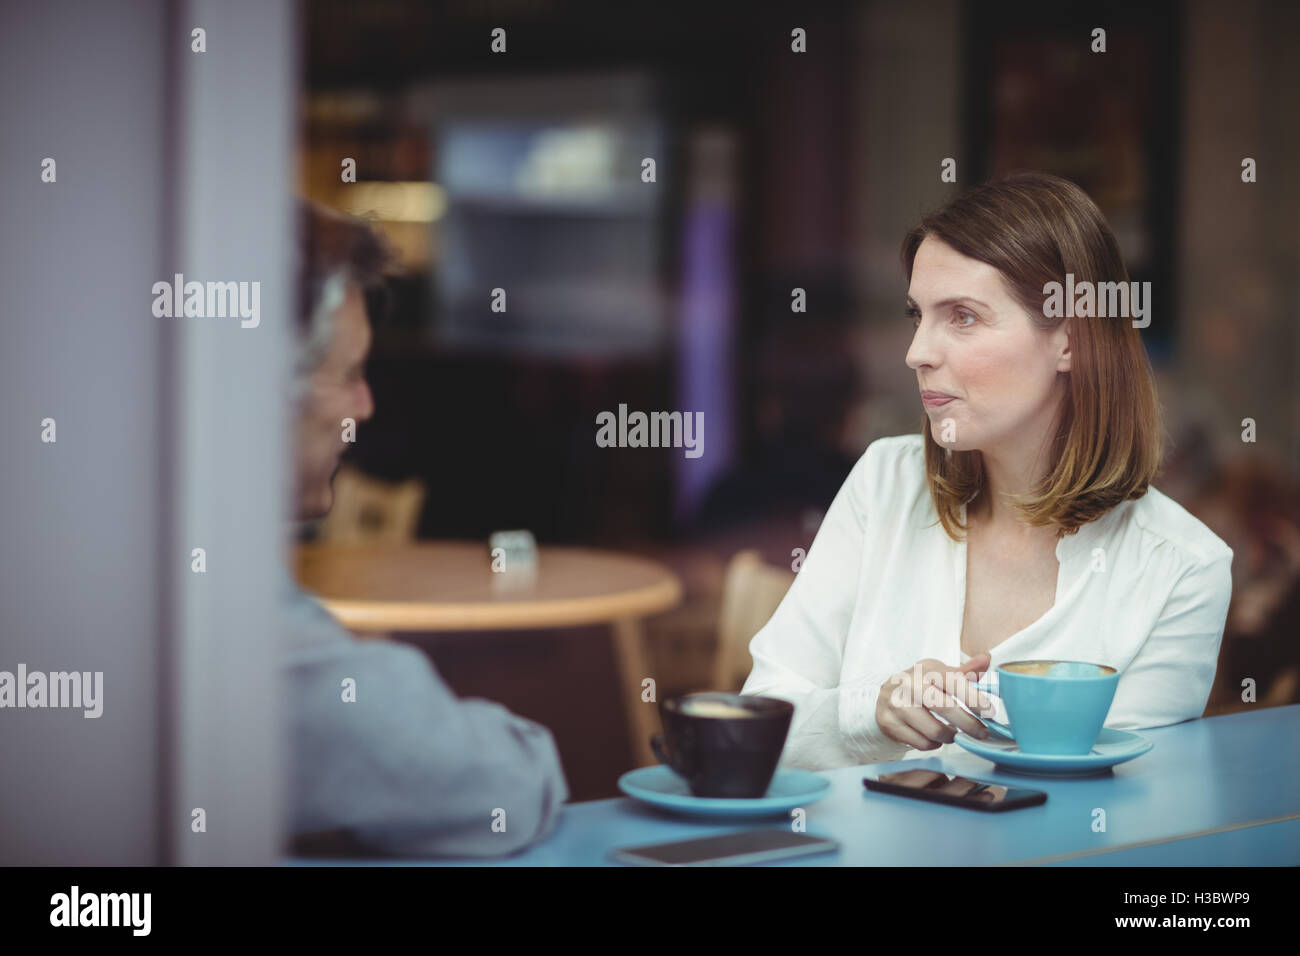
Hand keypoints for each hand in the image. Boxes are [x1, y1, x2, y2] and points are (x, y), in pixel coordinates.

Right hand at [875, 654, 993, 749]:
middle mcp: (909, 684)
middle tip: (982, 733)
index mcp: (926, 670)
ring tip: (954, 734)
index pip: (953, 681)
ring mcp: (897, 704)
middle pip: (945, 708)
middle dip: (969, 724)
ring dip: (951, 736)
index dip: (974, 697)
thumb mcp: (938, 673)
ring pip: (934, 730)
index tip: (989, 711)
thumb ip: (964, 670)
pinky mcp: (890, 723)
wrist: (884, 697)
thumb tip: (986, 659)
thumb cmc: (919, 685)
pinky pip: (921, 743)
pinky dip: (934, 744)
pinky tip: (936, 738)